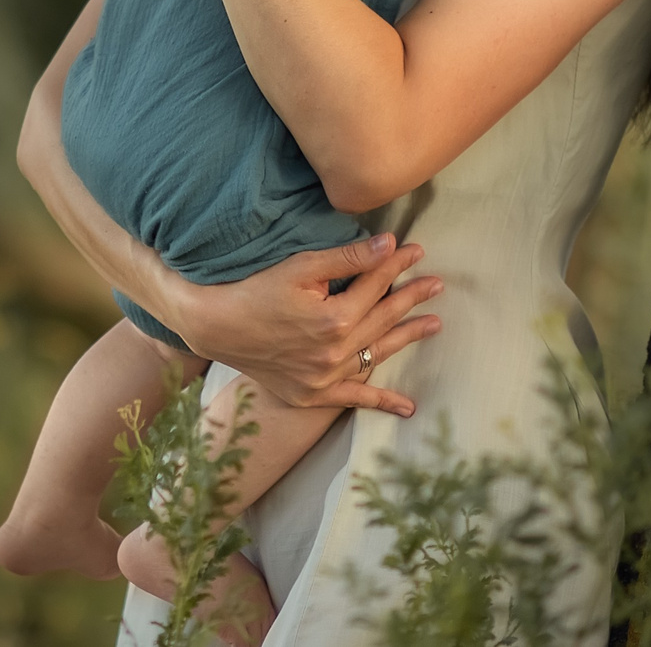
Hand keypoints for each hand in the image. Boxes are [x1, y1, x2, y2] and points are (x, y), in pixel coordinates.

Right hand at [161, 233, 443, 415]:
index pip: (375, 285)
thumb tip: (389, 244)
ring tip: (434, 324)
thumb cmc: (254, 290)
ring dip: (407, 337)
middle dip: (411, 297)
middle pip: (383, 319)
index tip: (416, 250)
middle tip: (436, 283)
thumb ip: (347, 259)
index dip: (397, 265)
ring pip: (377, 354)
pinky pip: (354, 398)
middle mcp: (336, 353)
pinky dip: (381, 402)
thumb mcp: (300, 268)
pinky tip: (408, 407)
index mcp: (336, 319)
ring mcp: (326, 377)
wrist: (214, 326)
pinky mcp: (313, 394)